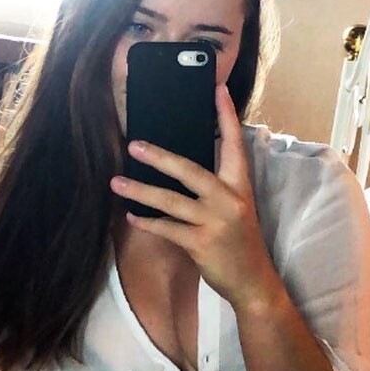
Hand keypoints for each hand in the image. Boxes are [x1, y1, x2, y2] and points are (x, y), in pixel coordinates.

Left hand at [110, 84, 282, 313]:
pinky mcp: (201, 243)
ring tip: (116, 182)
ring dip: (140, 191)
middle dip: (160, 156)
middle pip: (190, 170)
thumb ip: (216, 188)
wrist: (252, 281)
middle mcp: (229, 200)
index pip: (234, 145)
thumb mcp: (236, 209)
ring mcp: (214, 222)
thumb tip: (183, 166)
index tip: (217, 89)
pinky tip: (131, 216)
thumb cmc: (239, 242)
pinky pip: (168, 229)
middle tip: (134, 144)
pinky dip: (148, 222)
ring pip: (171, 201)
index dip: (226, 116)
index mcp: (240, 187)